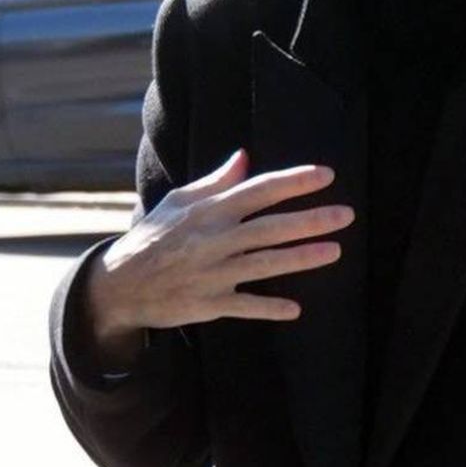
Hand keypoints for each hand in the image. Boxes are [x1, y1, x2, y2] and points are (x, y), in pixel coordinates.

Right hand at [85, 148, 350, 364]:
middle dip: (310, 220)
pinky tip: (294, 309)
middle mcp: (214, 239)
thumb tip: (245, 157)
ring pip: (264, 264)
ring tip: (334, 252)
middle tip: (346, 215)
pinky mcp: (208, 303)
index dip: (294, 181)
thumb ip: (216, 182)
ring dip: (300, 258)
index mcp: (209, 210)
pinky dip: (268, 308)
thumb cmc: (154, 237)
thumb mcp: (179, 202)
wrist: (119, 284)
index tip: (326, 175)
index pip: (259, 190)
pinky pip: (244, 306)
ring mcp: (212, 273)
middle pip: (270, 227)